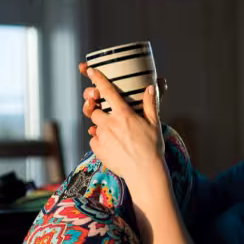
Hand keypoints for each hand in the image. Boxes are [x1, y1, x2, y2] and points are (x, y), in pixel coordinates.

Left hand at [81, 66, 163, 183]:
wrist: (144, 172)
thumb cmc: (152, 148)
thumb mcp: (154, 124)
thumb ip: (150, 104)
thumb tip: (151, 87)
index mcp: (123, 114)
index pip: (107, 91)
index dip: (97, 79)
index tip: (90, 71)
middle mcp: (110, 123)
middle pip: (94, 111)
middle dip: (99, 113)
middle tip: (112, 121)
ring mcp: (102, 137)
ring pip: (95, 126)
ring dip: (101, 128)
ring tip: (116, 138)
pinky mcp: (98, 149)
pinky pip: (94, 140)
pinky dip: (100, 141)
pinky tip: (112, 147)